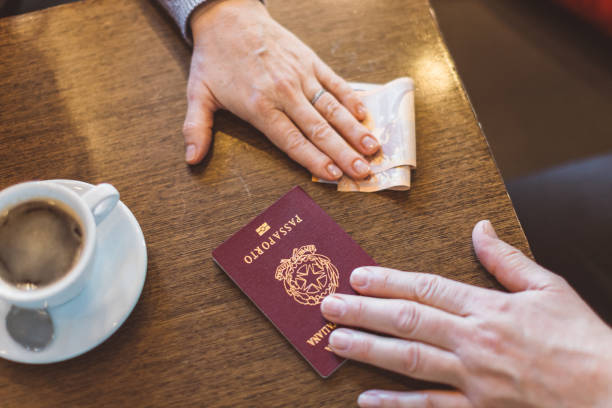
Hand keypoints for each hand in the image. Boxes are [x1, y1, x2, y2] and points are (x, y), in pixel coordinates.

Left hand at [185, 0, 378, 179]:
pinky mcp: (310, 61)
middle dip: (343, 153)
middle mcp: (284, 92)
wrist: (227, 16)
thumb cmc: (214, 59)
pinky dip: (351, 98)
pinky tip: (365, 115)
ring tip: (374, 149)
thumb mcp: (197, 93)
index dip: (313, 160)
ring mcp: (300, 75)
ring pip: (332, 108)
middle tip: (363, 172)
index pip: (291, 140)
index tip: (333, 176)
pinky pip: (335, 82)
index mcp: (259, 105)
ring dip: (354, 130)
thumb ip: (196, 127)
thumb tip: (191, 159)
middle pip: (318, 129)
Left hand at [321, 220, 611, 406]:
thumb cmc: (579, 338)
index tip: (357, 275)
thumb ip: (505, 259)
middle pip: (407, 321)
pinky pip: (430, 407)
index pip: (426, 288)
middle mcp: (474, 341)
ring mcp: (474, 378)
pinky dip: (396, 405)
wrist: (608, 391)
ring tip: (334, 341)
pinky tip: (366, 399)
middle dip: (362, 312)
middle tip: (327, 306)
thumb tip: (480, 227)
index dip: (387, 281)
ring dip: (368, 350)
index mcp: (488, 308)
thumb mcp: (547, 288)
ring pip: (410, 361)